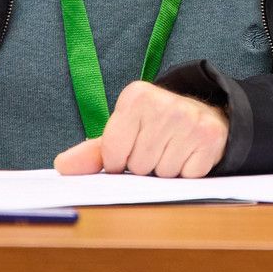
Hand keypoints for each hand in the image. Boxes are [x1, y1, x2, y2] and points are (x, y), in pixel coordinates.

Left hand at [54, 81, 228, 177]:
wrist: (205, 117)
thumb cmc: (156, 128)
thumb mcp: (124, 132)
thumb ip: (93, 152)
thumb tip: (62, 166)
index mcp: (136, 96)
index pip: (113, 152)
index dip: (120, 160)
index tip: (132, 146)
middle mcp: (164, 103)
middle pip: (139, 165)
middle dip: (145, 164)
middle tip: (157, 147)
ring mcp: (190, 120)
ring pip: (162, 172)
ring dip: (165, 169)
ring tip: (173, 150)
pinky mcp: (209, 138)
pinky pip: (186, 175)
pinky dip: (186, 172)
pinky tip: (189, 154)